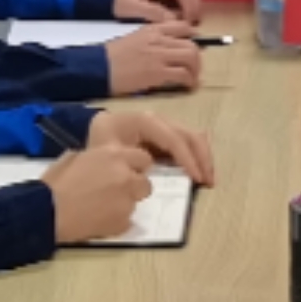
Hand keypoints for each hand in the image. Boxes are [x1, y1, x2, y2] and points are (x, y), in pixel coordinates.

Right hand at [43, 141, 155, 241]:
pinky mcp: (122, 222)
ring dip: (124, 204)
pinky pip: (126, 220)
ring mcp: (126, 201)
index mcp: (114, 156)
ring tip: (102, 207)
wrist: (48, 211)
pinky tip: (99, 220)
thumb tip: (99, 162)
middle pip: (146, 183)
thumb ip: (95, 158)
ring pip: (135, 203)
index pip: (143, 158)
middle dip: (134, 187)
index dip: (134, 166)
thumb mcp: (74, 157)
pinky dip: (116, 220)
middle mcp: (125, 176)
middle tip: (115, 191)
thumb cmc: (56, 182)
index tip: (125, 171)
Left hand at [89, 106, 217, 181]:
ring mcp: (162, 126)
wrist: (91, 137)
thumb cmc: (98, 147)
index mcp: (143, 121)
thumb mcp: (106, 152)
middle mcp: (158, 120)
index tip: (197, 179)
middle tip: (210, 181)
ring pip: (192, 137)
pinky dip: (195, 157)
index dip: (187, 158)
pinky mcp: (164, 136)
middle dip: (202, 157)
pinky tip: (199, 173)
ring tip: (209, 179)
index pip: (172, 138)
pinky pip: (186, 143)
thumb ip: (129, 159)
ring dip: (202, 157)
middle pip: (188, 134)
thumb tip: (153, 167)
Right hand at [99, 26, 206, 95]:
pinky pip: (183, 75)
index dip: (193, 38)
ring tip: (191, 78)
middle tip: (193, 68)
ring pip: (192, 57)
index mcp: (153, 29)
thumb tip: (168, 50)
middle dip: (197, 58)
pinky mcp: (157, 72)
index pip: (183, 27)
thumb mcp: (134, 39)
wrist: (98, 67)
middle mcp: (159, 39)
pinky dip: (189, 81)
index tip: (194, 47)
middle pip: (192, 44)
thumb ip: (153, 41)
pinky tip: (186, 86)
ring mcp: (159, 55)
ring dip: (195, 70)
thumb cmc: (112, 56)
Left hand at [107, 0, 205, 29]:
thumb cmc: (114, 2)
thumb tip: (173, 19)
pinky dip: (182, 9)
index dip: (190, 6)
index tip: (189, 22)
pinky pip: (176, 0)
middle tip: (193, 23)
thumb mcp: (130, 8)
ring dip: (190, 7)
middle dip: (194, 5)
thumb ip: (151, 12)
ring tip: (187, 24)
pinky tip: (178, 22)